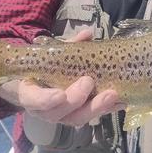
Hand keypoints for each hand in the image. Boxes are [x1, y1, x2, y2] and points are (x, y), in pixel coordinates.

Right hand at [0, 29, 121, 126]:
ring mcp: (61, 115)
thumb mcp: (50, 54)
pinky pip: (91, 116)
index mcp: (30, 93)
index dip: (45, 100)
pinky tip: (121, 101)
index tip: (60, 94)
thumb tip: (87, 34)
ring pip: (77, 118)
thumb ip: (68, 45)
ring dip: (96, 107)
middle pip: (58, 113)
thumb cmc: (43, 68)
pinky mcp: (78, 116)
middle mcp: (44, 110)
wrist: (38, 83)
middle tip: (88, 81)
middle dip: (76, 100)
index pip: (33, 100)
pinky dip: (106, 109)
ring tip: (112, 94)